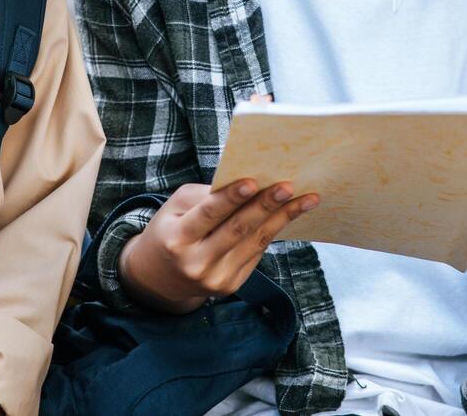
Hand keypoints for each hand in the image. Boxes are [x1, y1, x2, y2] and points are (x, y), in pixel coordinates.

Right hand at [119, 179, 319, 313]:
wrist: (160, 276)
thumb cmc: (171, 229)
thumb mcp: (177, 207)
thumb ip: (207, 196)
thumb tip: (249, 185)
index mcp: (177, 239)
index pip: (208, 214)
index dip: (231, 198)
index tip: (253, 180)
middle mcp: (197, 263)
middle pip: (238, 230)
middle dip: (266, 206)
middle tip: (289, 186)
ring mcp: (216, 279)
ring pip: (254, 243)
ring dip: (282, 218)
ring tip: (306, 199)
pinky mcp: (230, 286)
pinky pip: (256, 253)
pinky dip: (273, 232)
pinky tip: (289, 215)